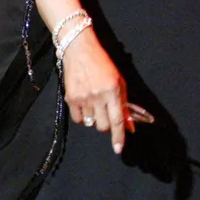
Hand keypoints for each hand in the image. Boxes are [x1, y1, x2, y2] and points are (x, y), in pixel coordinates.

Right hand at [62, 29, 132, 153]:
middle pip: (103, 126)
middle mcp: (98, 96)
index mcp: (113, 91)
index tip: (118, 149)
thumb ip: (124, 104)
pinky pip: (78, 119)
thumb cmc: (103, 64)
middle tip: (107, 113)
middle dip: (108, 125)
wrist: (80, 51)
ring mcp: (83, 98)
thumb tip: (130, 125)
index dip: (119, 136)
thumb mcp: (119, 82)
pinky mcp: (70, 99)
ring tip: (95, 103)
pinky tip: (85, 104)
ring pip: (90, 124)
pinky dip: (83, 116)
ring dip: (95, 118)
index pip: (117, 120)